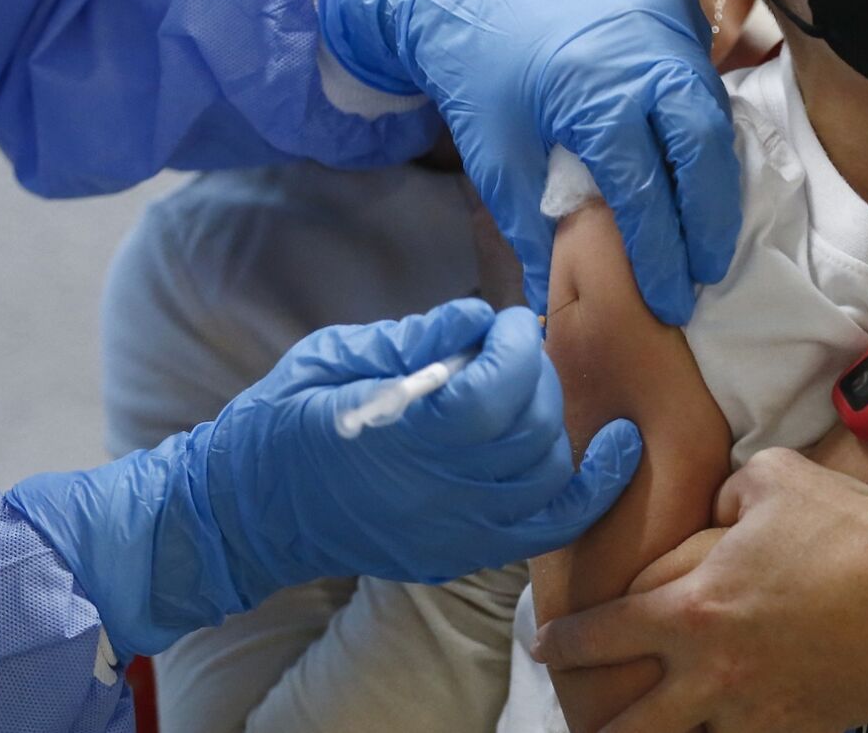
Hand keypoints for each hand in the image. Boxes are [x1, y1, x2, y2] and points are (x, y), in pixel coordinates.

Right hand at [8, 299, 641, 657]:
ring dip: (553, 420)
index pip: (490, 394)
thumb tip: (479, 315)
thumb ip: (410, 339)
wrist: (246, 512)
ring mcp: (451, 532)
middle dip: (535, 375)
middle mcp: (432, 494)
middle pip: (528, 432)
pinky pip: (548, 526)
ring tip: (528, 386)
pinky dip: (593, 488)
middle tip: (513, 346)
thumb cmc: (280, 423)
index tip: (505, 321)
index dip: (514, 349)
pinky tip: (622, 446)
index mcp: (393, 437)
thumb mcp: (330, 357)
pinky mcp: (460, 552)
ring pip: (546, 476)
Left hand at [319, 0, 741, 324]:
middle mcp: (649, 48)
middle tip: (706, 272)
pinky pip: (703, 77)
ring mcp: (669, 19)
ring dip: (713, 176)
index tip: (670, 301)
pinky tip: (696, 173)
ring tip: (705, 234)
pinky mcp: (675, 5)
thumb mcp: (495, 157)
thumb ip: (533, 230)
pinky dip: (702, 127)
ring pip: (713, 113)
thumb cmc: (477, 72)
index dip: (661, 253)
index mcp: (598, 88)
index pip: (647, 189)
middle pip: (703, 149)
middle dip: (710, 220)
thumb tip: (555, 303)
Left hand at [534, 450, 867, 731]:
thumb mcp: (771, 476)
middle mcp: (713, 673)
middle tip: (578, 716)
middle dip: (591, 725)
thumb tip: (712, 508)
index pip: (602, 634)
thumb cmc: (847, 524)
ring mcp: (756, 713)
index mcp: (693, 609)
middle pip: (628, 725)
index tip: (545, 644)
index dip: (563, 642)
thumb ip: (722, 493)